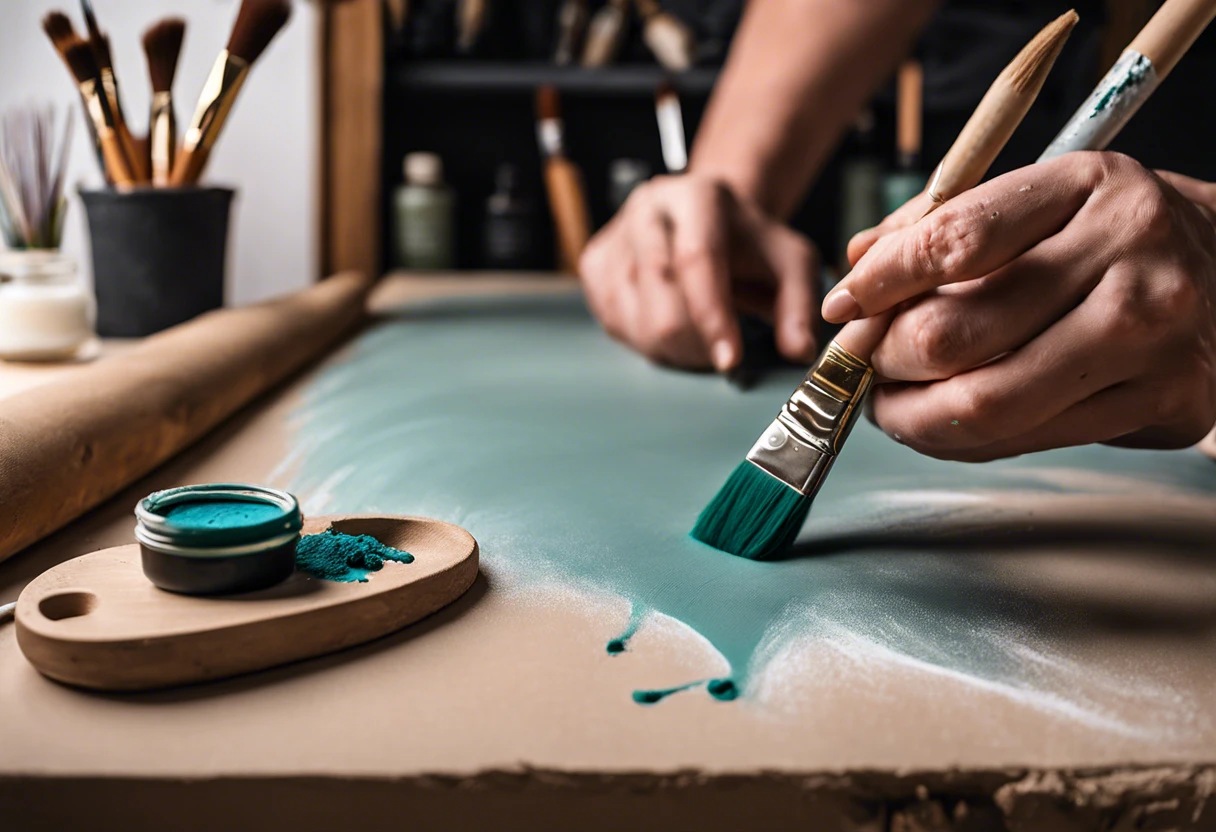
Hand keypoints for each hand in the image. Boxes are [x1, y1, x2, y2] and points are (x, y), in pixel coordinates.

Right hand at [578, 175, 818, 371]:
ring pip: (634, 317)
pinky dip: (645, 341)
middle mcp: (647, 208)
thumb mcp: (791, 264)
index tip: (730, 361)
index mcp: (697, 196)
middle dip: (694, 343)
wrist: (707, 223)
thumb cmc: (749, 245)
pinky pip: (614, 322)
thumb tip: (797, 350)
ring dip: (671, 348)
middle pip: (660, 296)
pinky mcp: (594, 264)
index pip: (697, 260)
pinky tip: (671, 328)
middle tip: (721, 355)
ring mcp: (614, 234)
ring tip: (699, 339)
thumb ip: (800, 306)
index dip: (712, 317)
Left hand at [822, 152, 1215, 460]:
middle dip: (883, 359)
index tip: (843, 304)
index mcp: (1085, 187)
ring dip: (910, 414)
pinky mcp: (1162, 401)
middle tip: (861, 363)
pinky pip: (1025, 440)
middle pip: (954, 335)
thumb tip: (856, 264)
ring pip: (984, 403)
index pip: (954, 241)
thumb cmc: (1107, 236)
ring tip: (886, 402)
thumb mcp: (1037, 198)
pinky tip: (938, 423)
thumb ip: (940, 224)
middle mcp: (1127, 257)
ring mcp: (1150, 336)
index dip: (880, 282)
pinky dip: (959, 440)